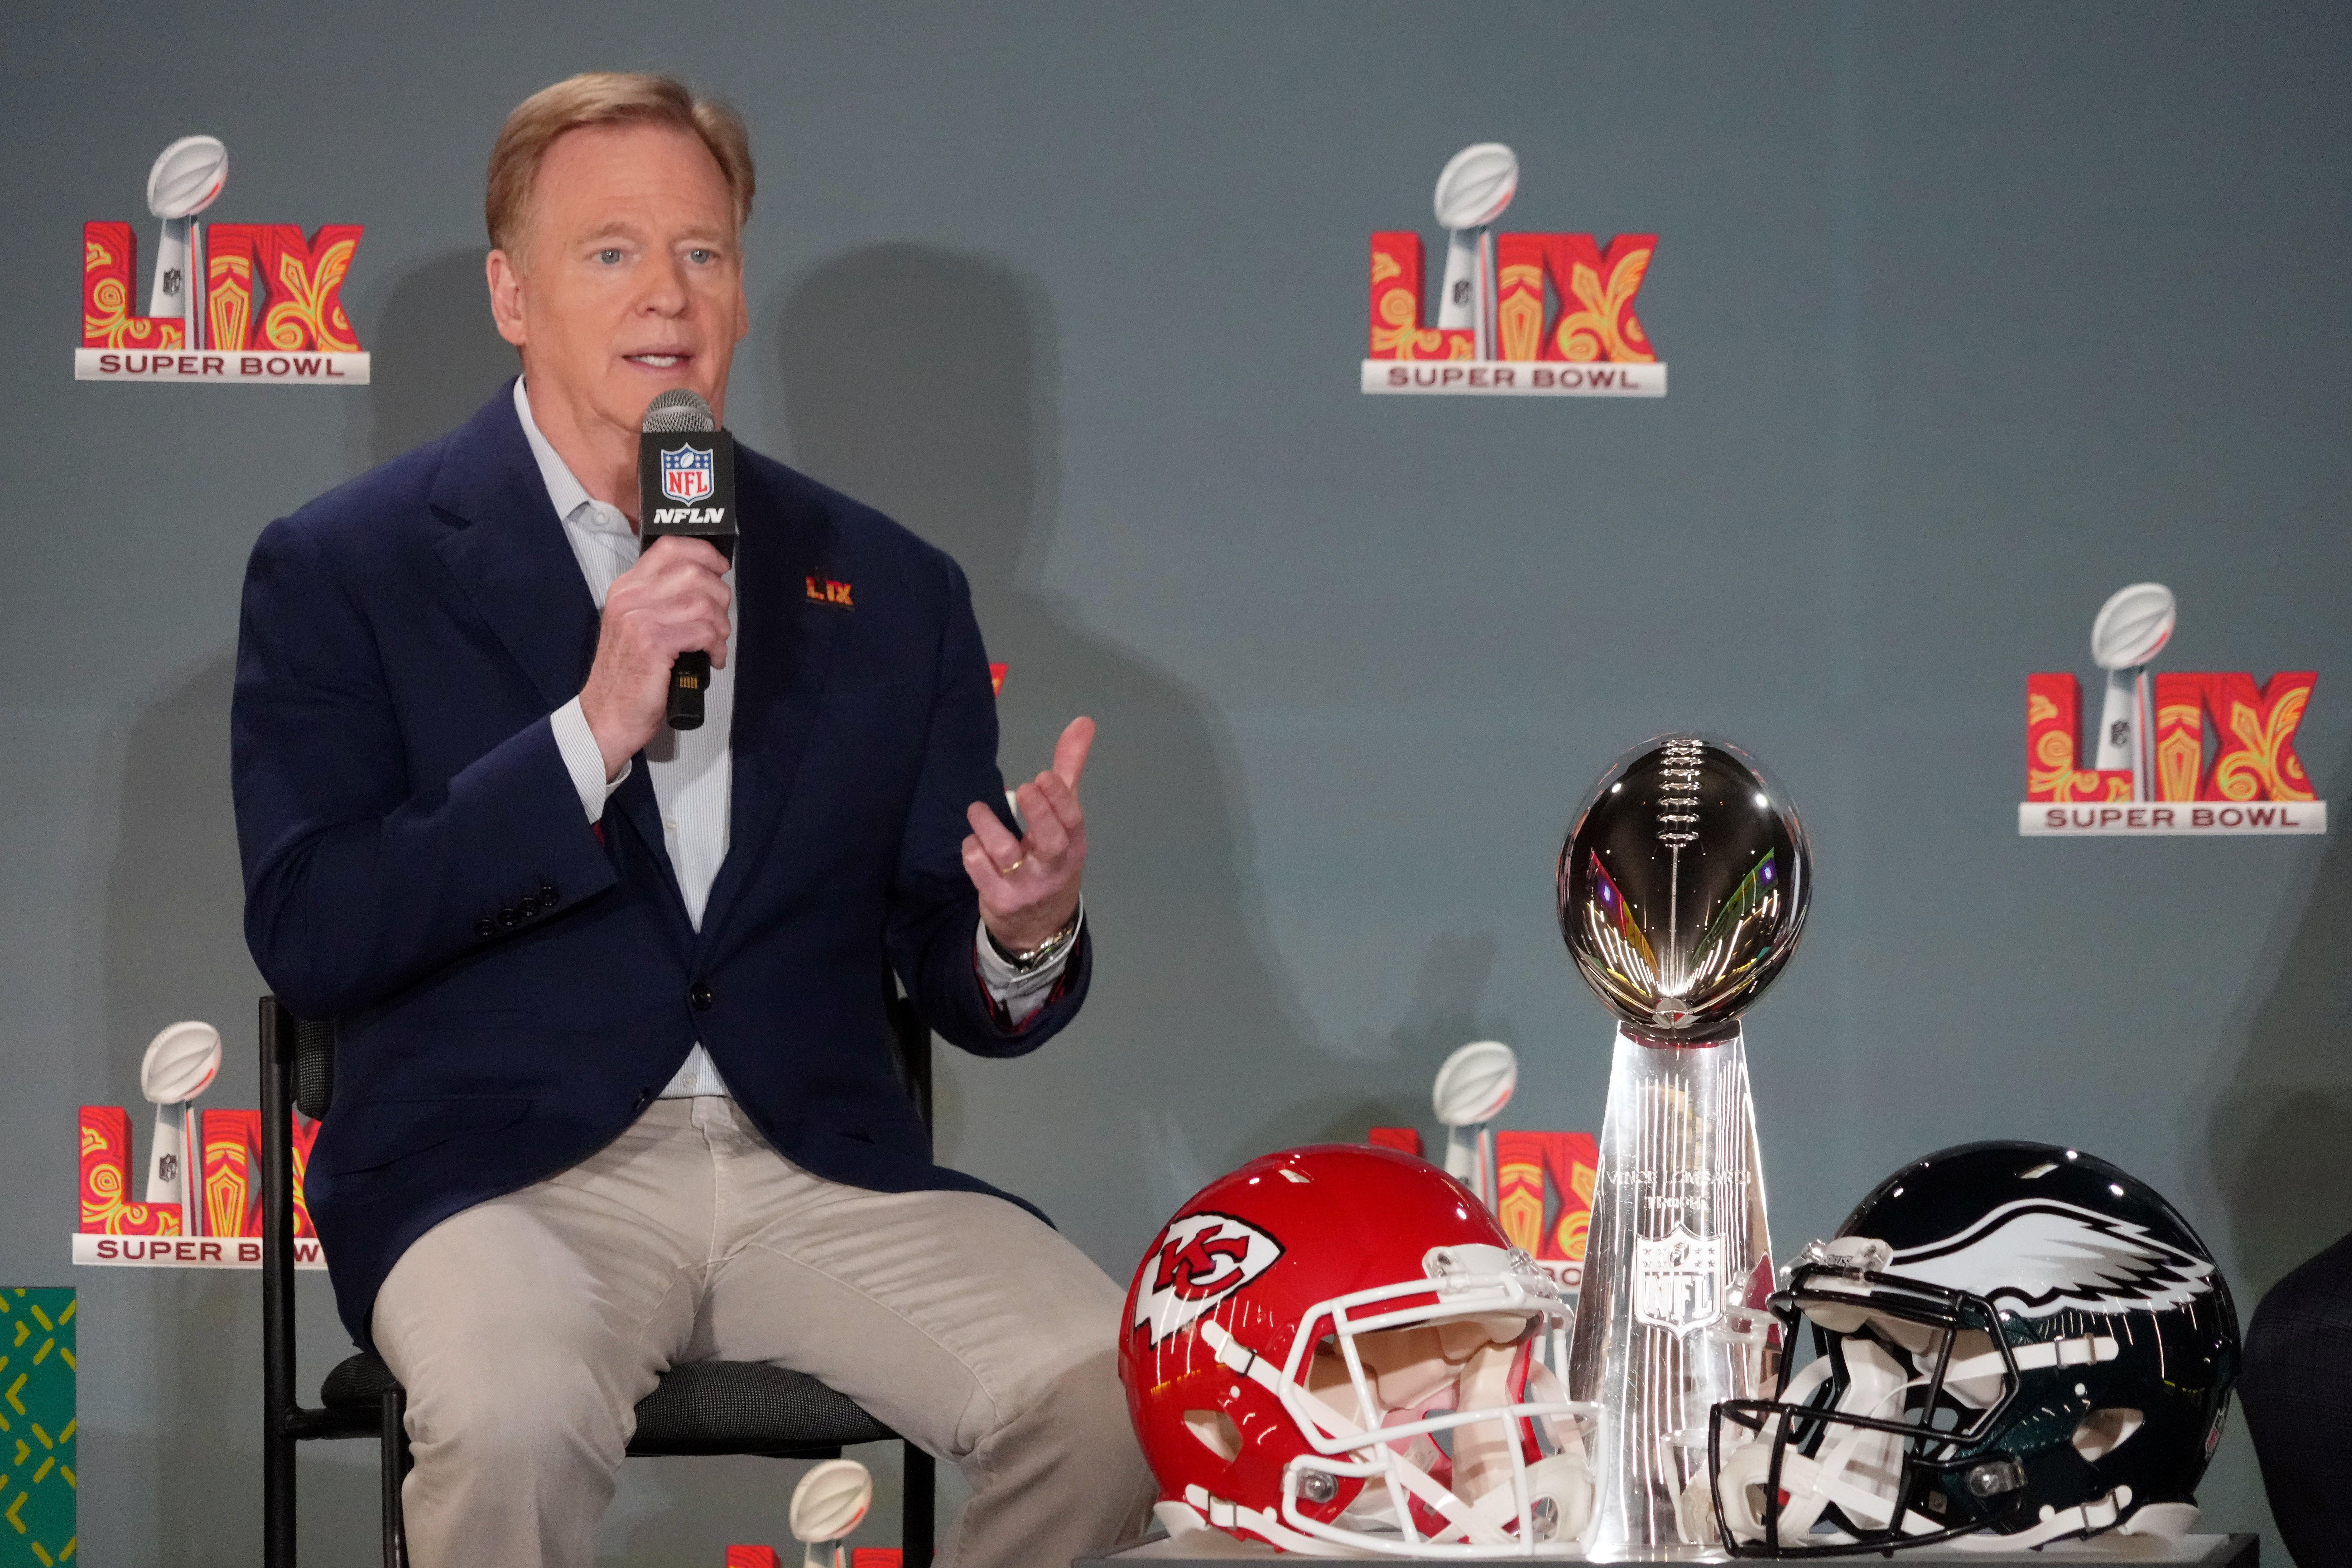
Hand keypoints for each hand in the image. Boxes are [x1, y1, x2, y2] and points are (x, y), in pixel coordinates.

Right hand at [578, 536, 730, 778]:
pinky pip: (703, 631)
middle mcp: (630, 598)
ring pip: (703, 602)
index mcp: (627, 588)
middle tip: (718, 622)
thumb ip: (664, 600)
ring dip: (720, 625)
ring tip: (715, 643)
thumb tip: (707, 583)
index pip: (670, 547)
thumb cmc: (629, 675)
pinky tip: (711, 658)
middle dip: (719, 597)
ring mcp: (639, 619)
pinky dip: (716, 646)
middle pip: (694, 572)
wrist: (607, 714)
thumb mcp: (639, 626)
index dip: (704, 553)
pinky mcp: (653, 643)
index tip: (720, 569)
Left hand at [964, 716, 1093, 952]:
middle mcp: (1053, 868)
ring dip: (988, 827)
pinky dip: (972, 851)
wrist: (1040, 927)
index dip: (1059, 797)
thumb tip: (1082, 722)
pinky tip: (973, 843)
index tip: (1042, 776)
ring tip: (978, 810)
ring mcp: (1025, 886)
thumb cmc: (1051, 860)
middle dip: (1038, 811)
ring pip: (1006, 854)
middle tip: (1023, 788)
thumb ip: (1069, 770)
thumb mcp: (1063, 821)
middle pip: (1051, 840)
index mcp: (1072, 846)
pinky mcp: (999, 901)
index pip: (1072, 821)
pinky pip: (979, 871)